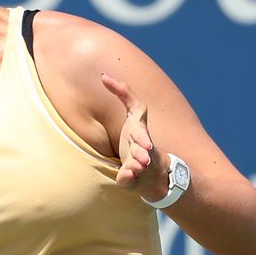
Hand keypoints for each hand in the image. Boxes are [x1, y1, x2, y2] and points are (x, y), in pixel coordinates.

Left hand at [101, 72, 166, 197]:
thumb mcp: (134, 113)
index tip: (148, 143)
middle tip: (143, 159)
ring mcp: (137, 164)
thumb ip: (123, 93)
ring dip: (134, 167)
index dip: (143, 139)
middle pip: (142, 152)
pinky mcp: (130, 177)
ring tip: (133, 169)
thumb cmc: (136, 135)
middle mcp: (142, 150)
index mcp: (141, 135)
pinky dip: (127, 178)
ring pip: (135, 166)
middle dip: (142, 154)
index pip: (142, 134)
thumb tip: (103, 75)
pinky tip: (125, 177)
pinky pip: (127, 179)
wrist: (151, 168)